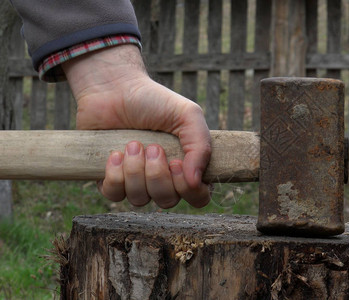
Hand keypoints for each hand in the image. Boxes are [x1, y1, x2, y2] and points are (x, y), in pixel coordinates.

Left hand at [62, 44, 210, 207]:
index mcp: (187, 166)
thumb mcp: (188, 115)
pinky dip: (114, 175)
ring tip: (132, 144)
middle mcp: (163, 178)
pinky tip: (115, 153)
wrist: (115, 88)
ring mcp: (136, 181)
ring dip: (135, 171)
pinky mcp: (110, 179)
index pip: (198, 198)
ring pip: (140, 199)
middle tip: (152, 147)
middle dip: (157, 175)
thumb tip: (196, 181)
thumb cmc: (155, 101)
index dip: (189, 189)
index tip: (176, 162)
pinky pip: (113, 195)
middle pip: (167, 201)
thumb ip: (200, 146)